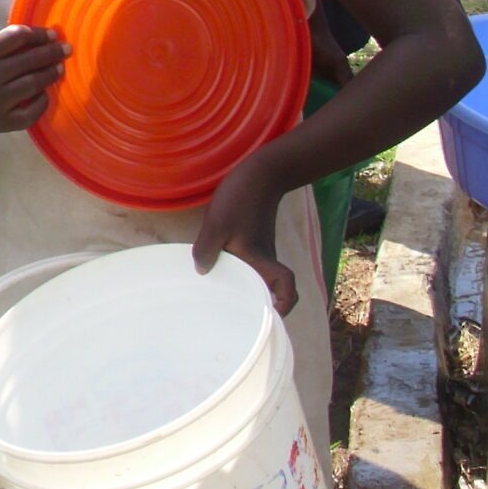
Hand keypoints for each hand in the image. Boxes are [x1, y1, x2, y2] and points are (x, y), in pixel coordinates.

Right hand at [0, 24, 67, 133]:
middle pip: (28, 60)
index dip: (38, 33)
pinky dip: (42, 102)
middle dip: (51, 52)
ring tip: (60, 68)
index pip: (16, 37)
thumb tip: (40, 38)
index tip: (52, 34)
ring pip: (33, 84)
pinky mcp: (2, 123)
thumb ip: (3, 46)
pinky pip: (31, 113)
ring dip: (50, 74)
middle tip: (66, 49)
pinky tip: (45, 94)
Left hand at [194, 157, 297, 314]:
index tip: (270, 314)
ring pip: (260, 277)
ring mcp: (262, 250)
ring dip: (248, 289)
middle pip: (273, 289)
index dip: (284, 304)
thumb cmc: (241, 198)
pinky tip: (218, 270)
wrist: (260, 172)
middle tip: (236, 316)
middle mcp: (266, 259)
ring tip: (222, 298)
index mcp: (261, 259)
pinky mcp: (255, 241)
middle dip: (261, 306)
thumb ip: (208, 248)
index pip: (286, 286)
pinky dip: (240, 273)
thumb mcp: (218, 222)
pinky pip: (250, 265)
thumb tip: (201, 271)